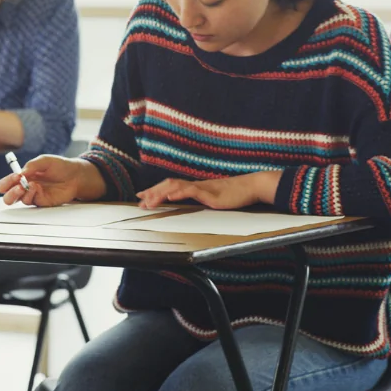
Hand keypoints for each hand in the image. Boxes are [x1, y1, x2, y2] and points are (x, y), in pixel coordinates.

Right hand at [0, 155, 84, 206]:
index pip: (6, 184)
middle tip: (18, 186)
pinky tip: (37, 188)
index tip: (16, 176)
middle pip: (7, 197)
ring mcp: (33, 195)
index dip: (7, 181)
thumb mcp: (44, 161)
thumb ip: (31, 166)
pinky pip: (31, 201)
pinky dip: (32, 194)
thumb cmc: (59, 166)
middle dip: (9, 192)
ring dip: (21, 193)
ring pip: (18, 200)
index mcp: (22, 177)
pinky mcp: (42, 201)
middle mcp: (25, 187)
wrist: (75, 175)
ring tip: (30, 185)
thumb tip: (20, 174)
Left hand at [136, 172, 279, 209]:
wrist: (251, 187)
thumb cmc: (235, 195)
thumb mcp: (214, 199)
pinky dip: (178, 193)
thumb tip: (194, 205)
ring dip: (160, 194)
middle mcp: (195, 185)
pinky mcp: (209, 193)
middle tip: (139, 200)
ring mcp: (202, 188)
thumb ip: (203, 201)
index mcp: (195, 187)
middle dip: (152, 192)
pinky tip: (169, 196)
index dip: (155, 191)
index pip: (171, 186)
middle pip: (168, 185)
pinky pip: (191, 191)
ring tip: (148, 201)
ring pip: (175, 187)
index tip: (142, 196)